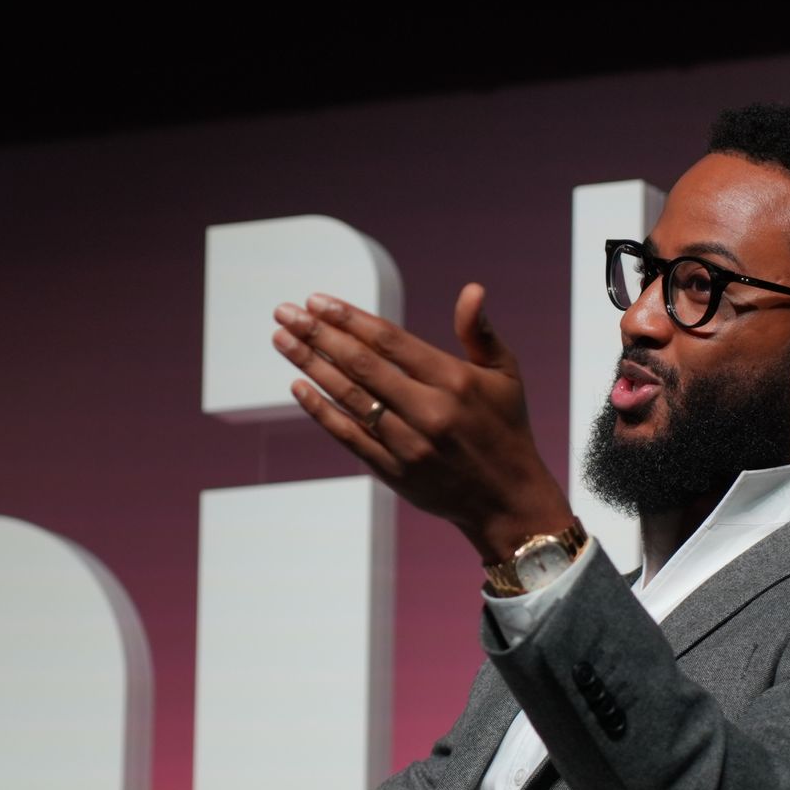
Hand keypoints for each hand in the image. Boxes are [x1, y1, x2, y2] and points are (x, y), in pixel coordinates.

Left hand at [271, 284, 575, 562]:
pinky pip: (348, 435)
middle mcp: (429, 411)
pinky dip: (320, 410)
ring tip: (282, 340)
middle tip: (286, 313)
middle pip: (361, 365)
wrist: (507, 499)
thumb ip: (480, 332)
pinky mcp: (393, 471)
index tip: (317, 301)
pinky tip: (298, 386)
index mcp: (454, 380)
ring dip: (311, 365)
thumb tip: (471, 290)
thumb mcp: (505, 375)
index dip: (349, 318)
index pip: (389, 341)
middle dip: (318, 335)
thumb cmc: (505, 428)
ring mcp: (408, 444)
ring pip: (350, 397)